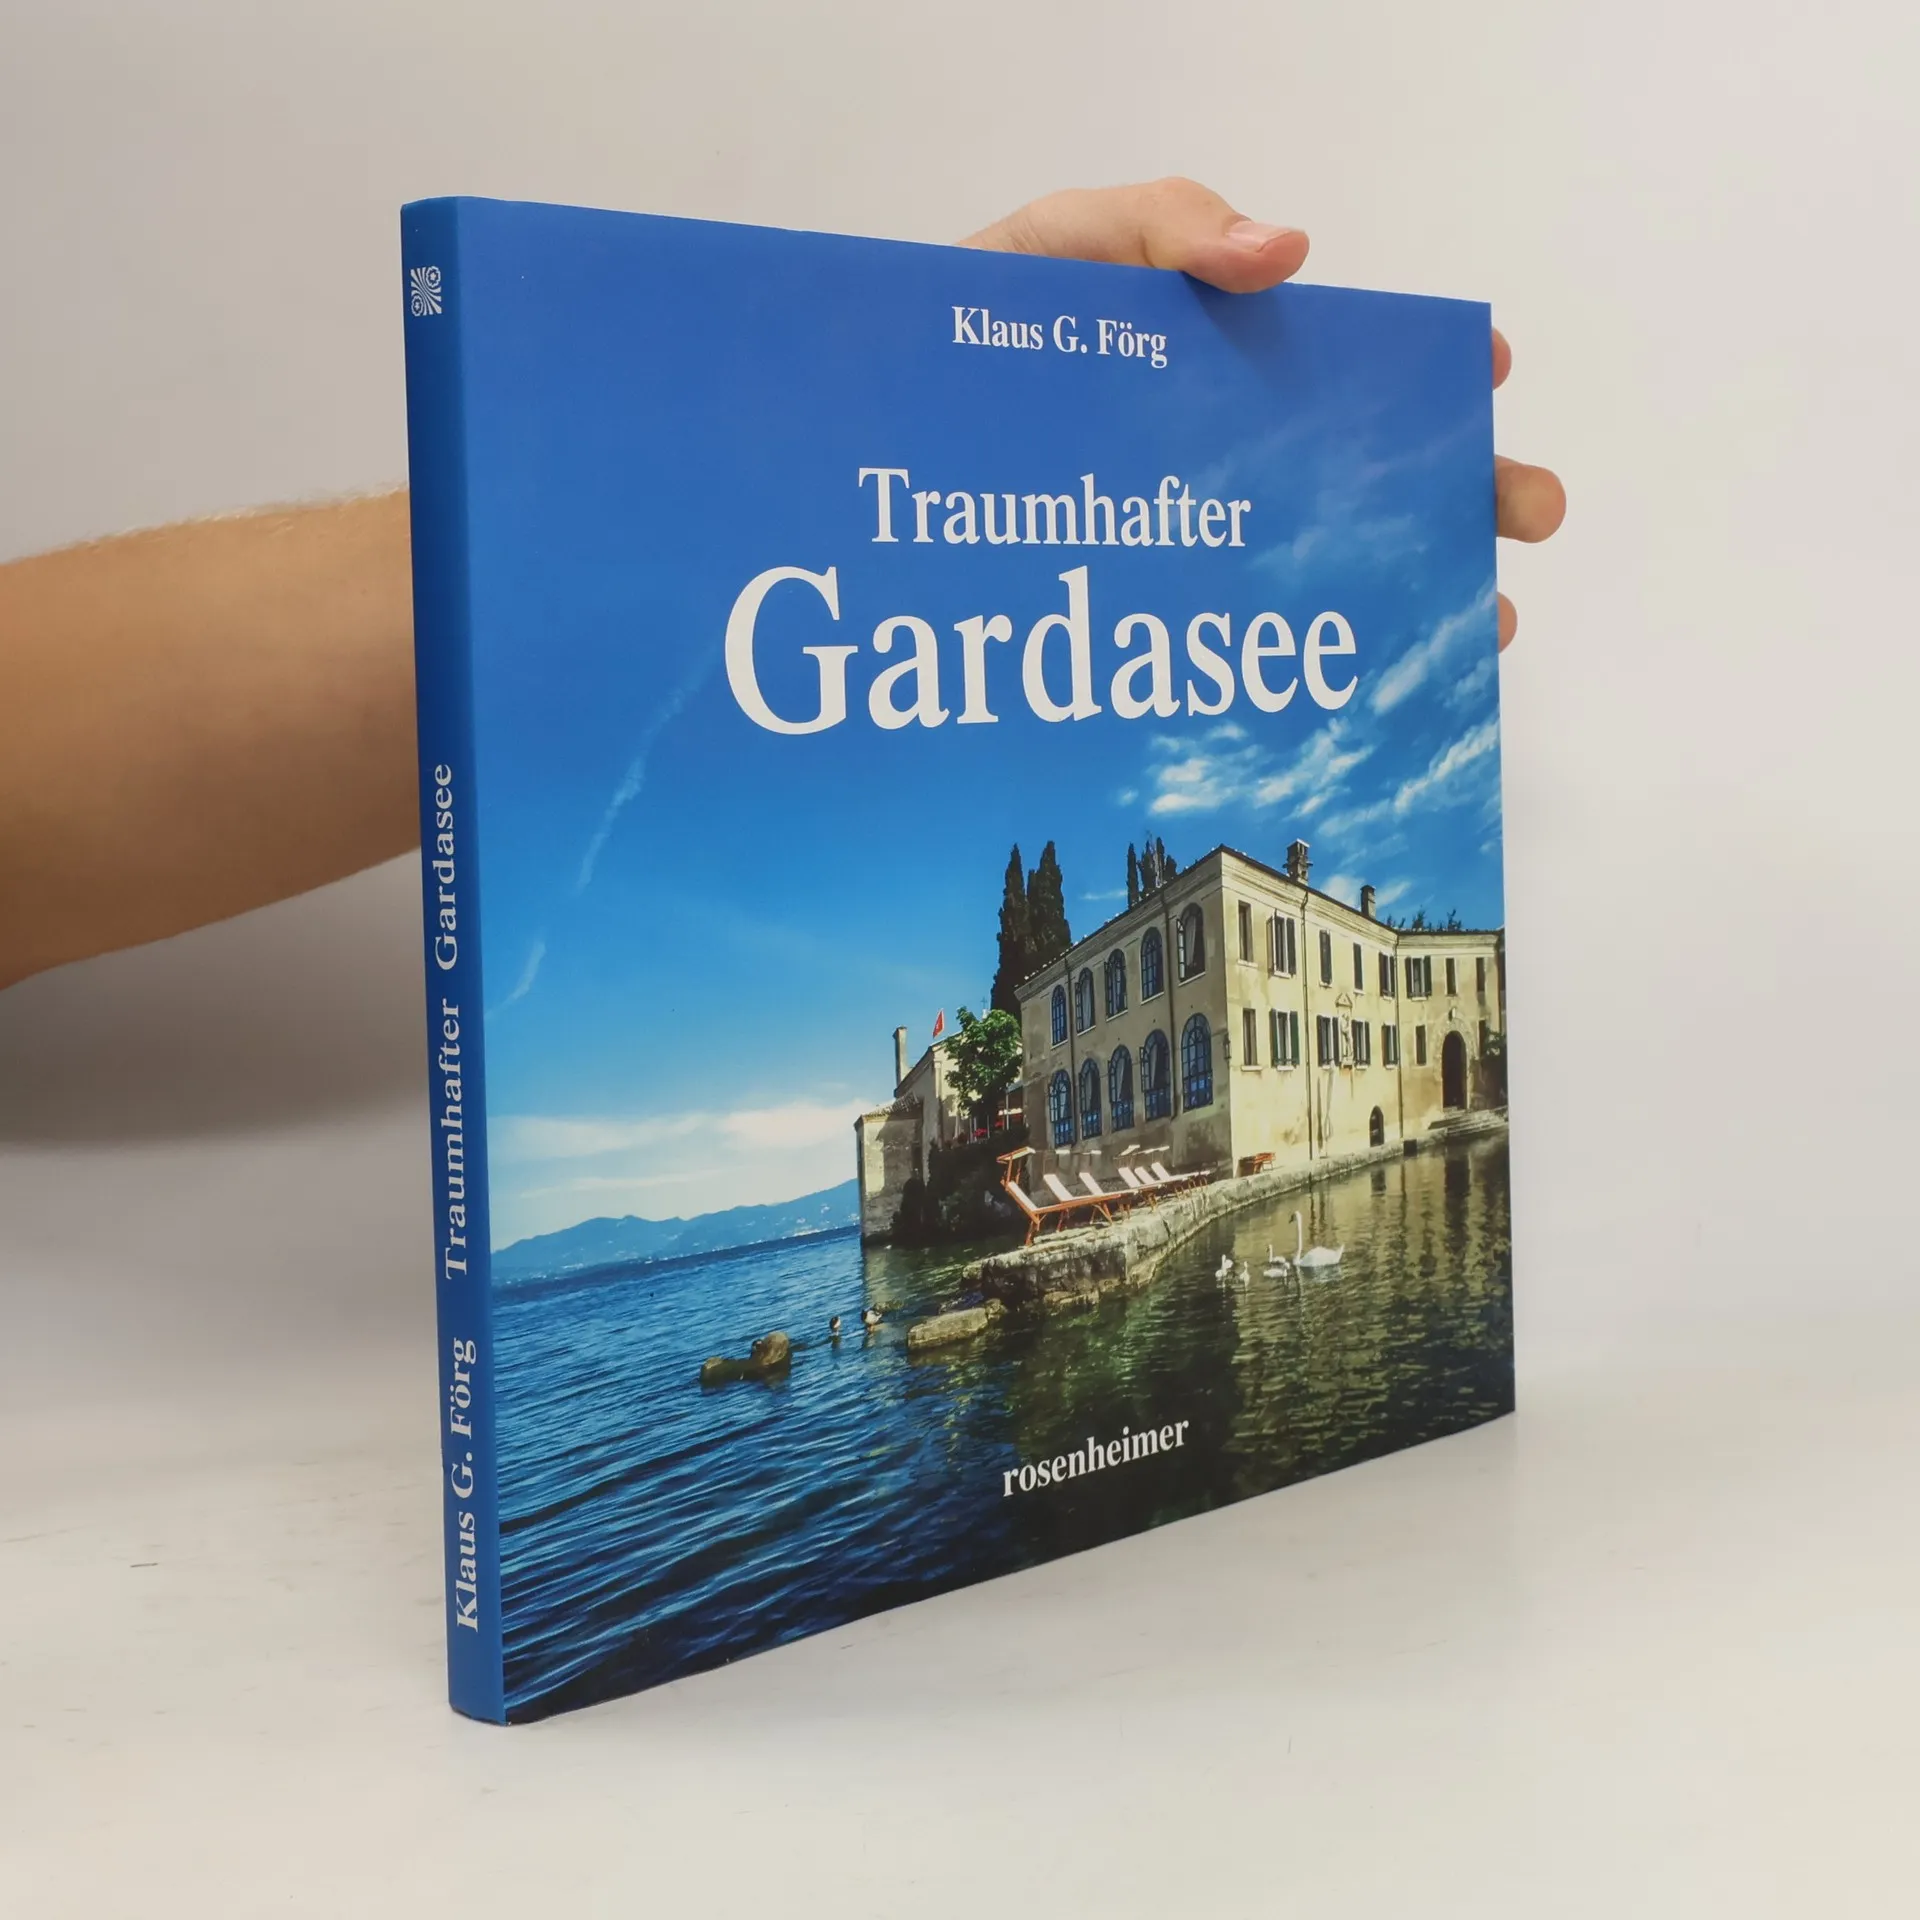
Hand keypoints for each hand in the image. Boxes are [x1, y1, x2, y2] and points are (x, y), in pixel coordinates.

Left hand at [967, 178, 1564, 648]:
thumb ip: (1163, 228)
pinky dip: (1290, 680)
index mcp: (1214, 368)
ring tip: (1481, 629)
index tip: (1487, 378)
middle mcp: (1217, 462)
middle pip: (1360, 481)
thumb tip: (1287, 254)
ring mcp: (1181, 546)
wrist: (862, 441)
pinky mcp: (1136, 618)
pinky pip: (1225, 652)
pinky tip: (1338, 702)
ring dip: (1407, 598)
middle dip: (1457, 496)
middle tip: (1523, 517)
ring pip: (1315, 577)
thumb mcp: (1059, 246)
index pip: (1344, 369)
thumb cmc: (963, 325)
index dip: (1424, 375)